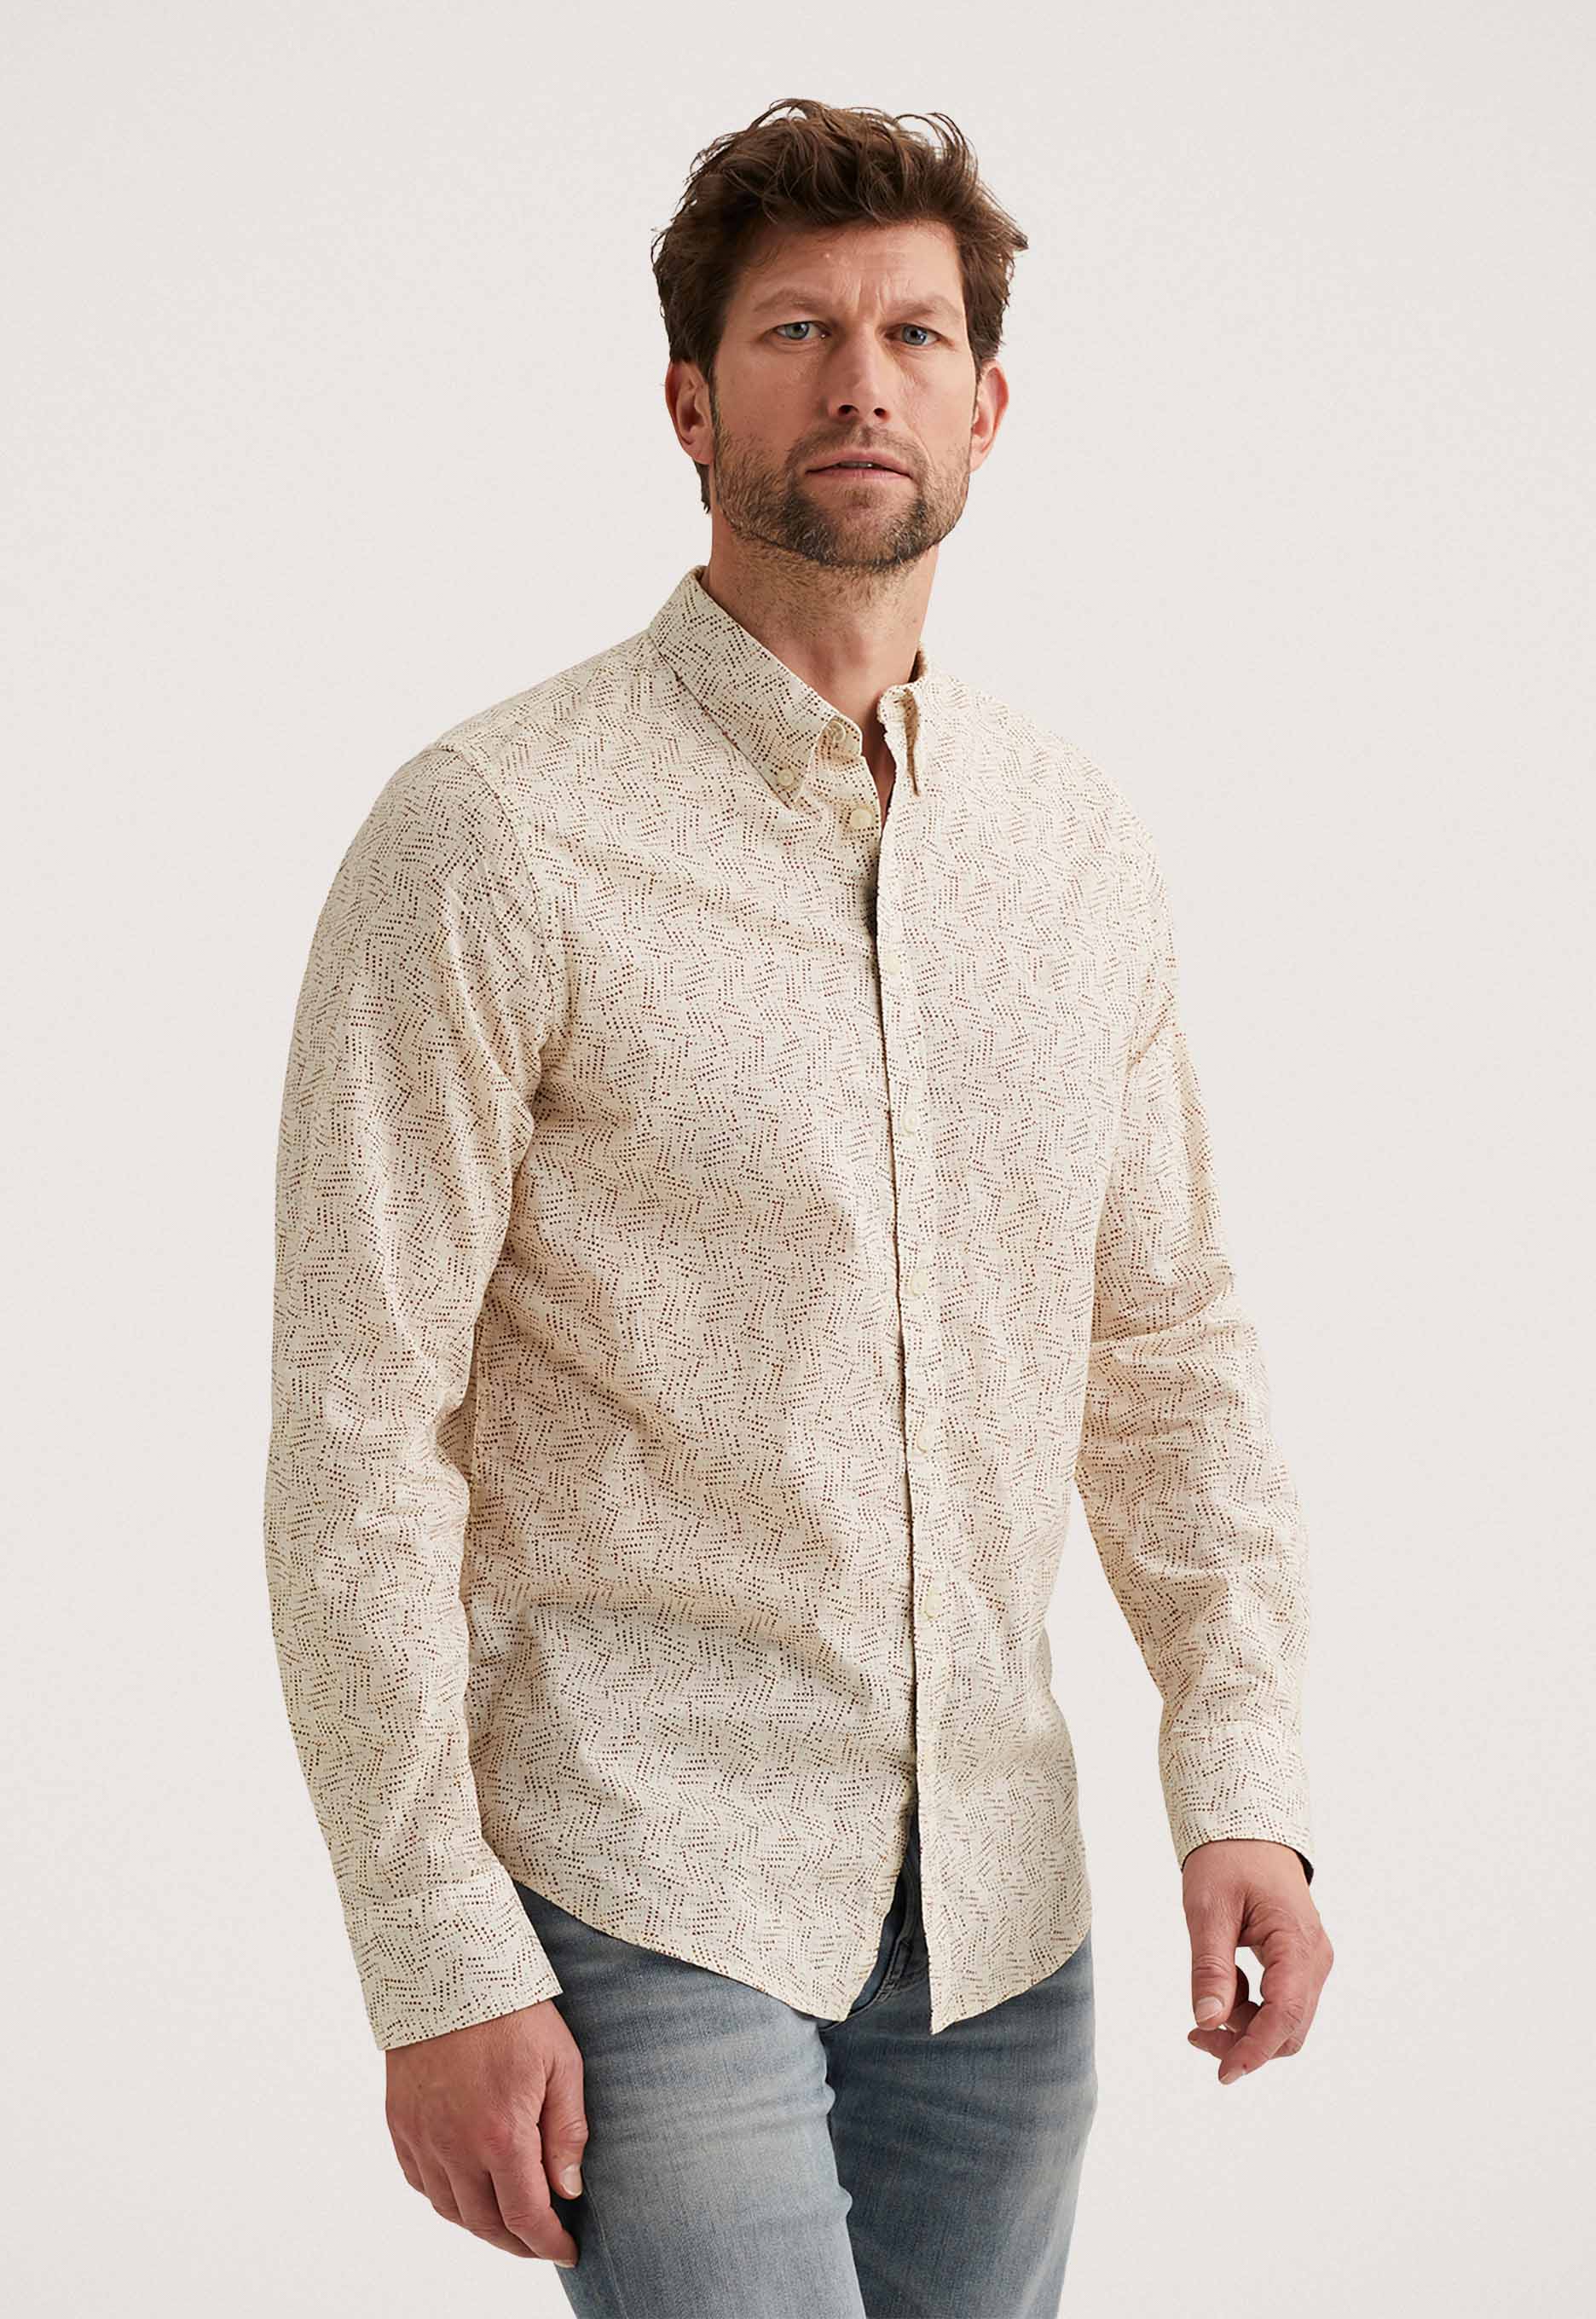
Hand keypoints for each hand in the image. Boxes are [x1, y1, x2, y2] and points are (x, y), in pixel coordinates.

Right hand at [385, 1999, 586, 2266]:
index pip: (526, 2216)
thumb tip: (569, 2190)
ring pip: (451, 2210)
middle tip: (543, 2241)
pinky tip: (467, 2190)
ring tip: (509, 2221)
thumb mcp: (562, 2063)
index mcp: (501, 2135)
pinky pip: (420, 2182)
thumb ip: (567, 2132)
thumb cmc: (513, 2012)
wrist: (449, 1970)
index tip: (568, 2251)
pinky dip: (446, 2198)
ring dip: (482, 2225)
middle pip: (487, 2224)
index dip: (548, 2243)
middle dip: (519, 2242)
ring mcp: (422, 2137)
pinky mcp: (400, 2123)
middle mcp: (455, 2147)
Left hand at [1181, 1838, 1332, 2086]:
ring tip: (1206, 2005)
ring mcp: (1311, 1961)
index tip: (1223, 2073)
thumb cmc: (1227, 1859)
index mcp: (1297, 1942)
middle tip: (1195, 2034)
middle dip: (1244, 2042)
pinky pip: (1281, 2002)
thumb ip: (1210, 1967)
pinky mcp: (1300, 1962)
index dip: (1254, 2049)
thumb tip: (1208, 2021)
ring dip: (1246, 2027)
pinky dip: (1251, 2008)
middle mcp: (1314, 1958)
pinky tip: (1225, 1985)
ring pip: (1285, 2020)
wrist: (1248, 1829)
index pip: (1284, 2014)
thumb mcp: (1207, 1909)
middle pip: (1288, 2027)